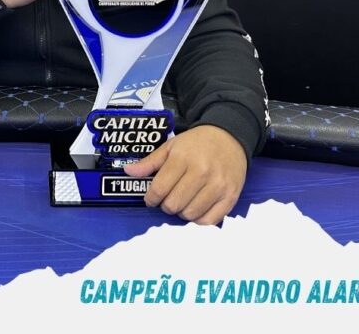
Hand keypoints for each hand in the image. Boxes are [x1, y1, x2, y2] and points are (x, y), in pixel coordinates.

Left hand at [123, 125, 247, 223]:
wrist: (229, 136)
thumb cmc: (197, 143)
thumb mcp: (171, 146)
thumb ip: (150, 162)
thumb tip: (128, 171)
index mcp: (183, 158)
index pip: (159, 188)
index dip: (151, 197)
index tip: (151, 198)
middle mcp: (201, 172)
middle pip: (173, 204)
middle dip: (166, 205)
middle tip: (168, 198)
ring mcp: (217, 185)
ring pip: (190, 214)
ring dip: (182, 212)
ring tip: (183, 201)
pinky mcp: (230, 197)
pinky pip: (209, 221)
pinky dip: (199, 220)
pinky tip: (196, 208)